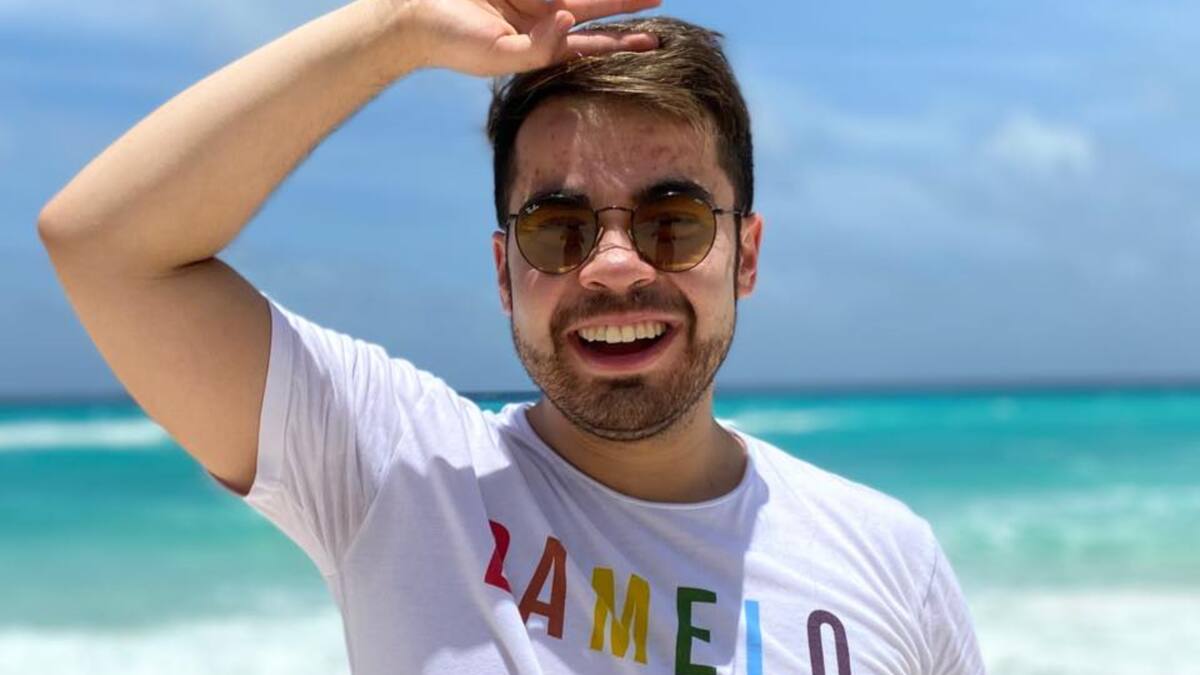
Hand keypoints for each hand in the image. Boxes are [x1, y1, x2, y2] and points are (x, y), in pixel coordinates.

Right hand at [405, 0, 661, 75]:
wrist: (413, 13)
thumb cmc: (453, 42)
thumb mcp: (498, 56)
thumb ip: (538, 48)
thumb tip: (570, 23)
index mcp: (542, 45)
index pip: (592, 46)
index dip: (624, 44)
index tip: (655, 42)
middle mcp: (542, 17)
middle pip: (595, 10)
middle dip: (627, 6)